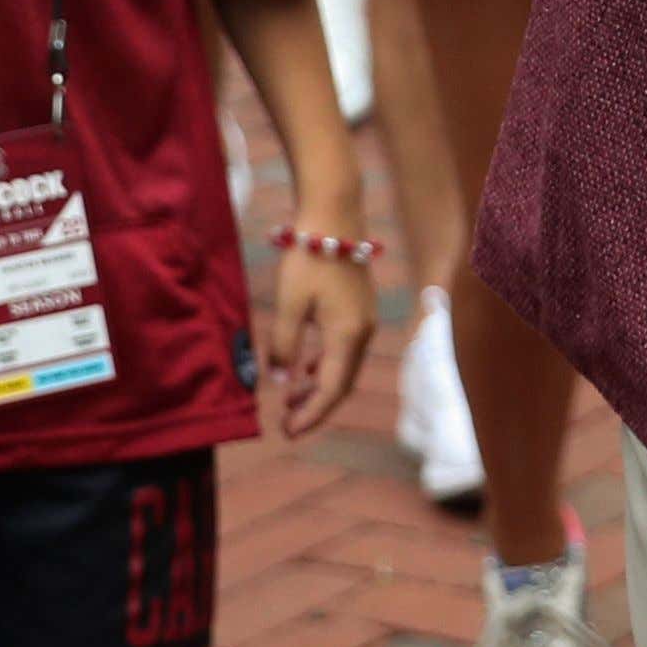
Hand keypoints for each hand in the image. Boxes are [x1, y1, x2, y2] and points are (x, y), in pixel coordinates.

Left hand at [265, 244, 377, 438]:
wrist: (334, 214)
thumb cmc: (309, 257)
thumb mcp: (289, 303)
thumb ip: (285, 345)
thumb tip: (280, 380)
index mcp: (347, 335)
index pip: (331, 390)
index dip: (310, 415)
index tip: (287, 432)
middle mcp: (363, 332)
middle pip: (342, 383)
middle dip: (315, 407)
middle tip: (287, 424)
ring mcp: (365, 319)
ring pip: (344, 367)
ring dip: (319, 388)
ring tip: (292, 402)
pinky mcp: (360, 308)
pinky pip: (345, 349)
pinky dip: (326, 366)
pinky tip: (307, 369)